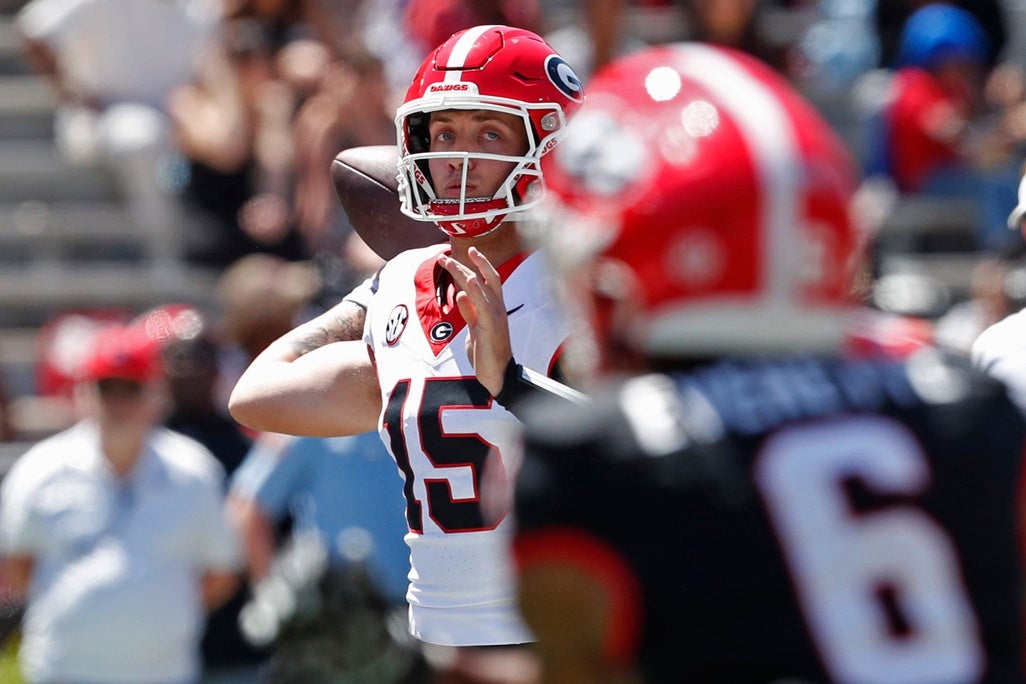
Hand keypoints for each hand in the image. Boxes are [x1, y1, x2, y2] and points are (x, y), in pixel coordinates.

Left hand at [438, 247, 511, 395]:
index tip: (466, 253)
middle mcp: (498, 308)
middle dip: (470, 263)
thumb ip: (469, 312)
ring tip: (449, 263)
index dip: (479, 264)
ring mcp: (496, 316)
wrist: (497, 374)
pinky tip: (468, 281)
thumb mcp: (475, 329)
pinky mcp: (491, 327)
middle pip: (488, 277)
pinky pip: (483, 306)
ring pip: (481, 288)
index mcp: (495, 307)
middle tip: (447, 256)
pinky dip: (475, 292)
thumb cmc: (487, 352)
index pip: (489, 279)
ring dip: (464, 273)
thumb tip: (460, 295)